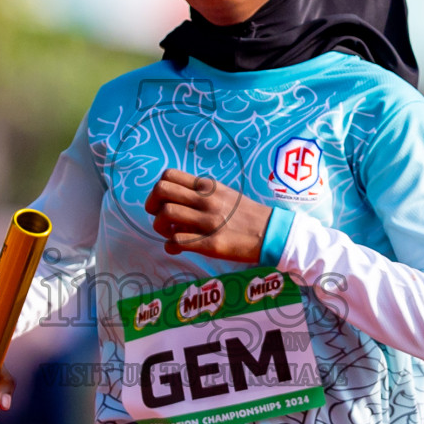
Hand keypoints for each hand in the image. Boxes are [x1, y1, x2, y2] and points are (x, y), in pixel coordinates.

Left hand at [145, 168, 271, 263]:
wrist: (271, 233)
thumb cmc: (246, 214)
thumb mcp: (225, 194)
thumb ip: (201, 193)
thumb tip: (176, 198)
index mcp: (208, 186)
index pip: (169, 175)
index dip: (158, 189)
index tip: (162, 202)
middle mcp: (206, 200)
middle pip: (161, 190)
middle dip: (152, 205)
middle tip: (159, 217)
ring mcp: (208, 221)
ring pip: (166, 214)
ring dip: (160, 226)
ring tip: (169, 233)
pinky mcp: (211, 243)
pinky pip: (177, 241)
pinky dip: (169, 246)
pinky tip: (176, 248)